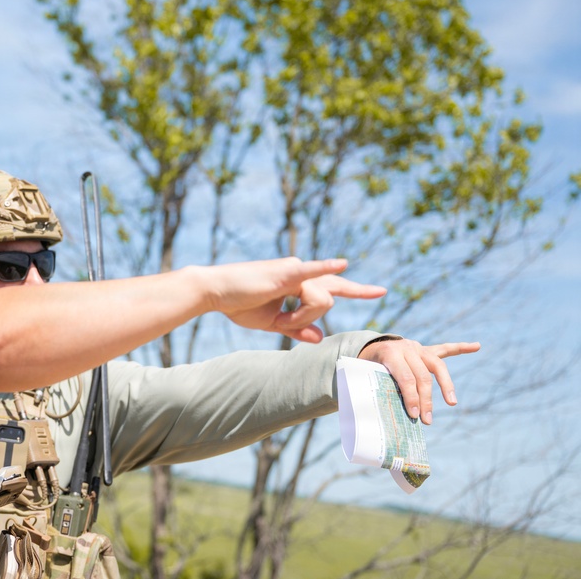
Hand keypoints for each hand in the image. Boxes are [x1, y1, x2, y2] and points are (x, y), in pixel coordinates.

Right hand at [214, 258, 386, 342]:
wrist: (216, 293)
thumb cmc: (239, 304)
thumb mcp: (272, 323)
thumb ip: (297, 329)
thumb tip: (320, 337)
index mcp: (298, 283)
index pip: (332, 287)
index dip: (356, 290)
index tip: (379, 291)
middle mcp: (301, 272)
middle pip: (330, 296)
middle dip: (354, 294)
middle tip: (382, 291)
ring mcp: (294, 270)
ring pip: (320, 302)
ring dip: (300, 318)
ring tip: (279, 320)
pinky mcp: (285, 273)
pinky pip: (311, 274)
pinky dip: (325, 268)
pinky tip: (341, 262)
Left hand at [358, 339, 480, 423]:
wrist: (369, 345)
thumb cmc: (367, 365)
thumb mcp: (366, 375)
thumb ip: (376, 387)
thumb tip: (381, 415)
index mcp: (389, 353)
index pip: (405, 378)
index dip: (411, 397)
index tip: (414, 415)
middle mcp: (406, 348)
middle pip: (422, 376)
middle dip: (426, 400)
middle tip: (427, 420)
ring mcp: (418, 348)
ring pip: (437, 366)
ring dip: (446, 385)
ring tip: (452, 402)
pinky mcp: (426, 349)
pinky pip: (445, 349)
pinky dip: (460, 348)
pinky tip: (476, 346)